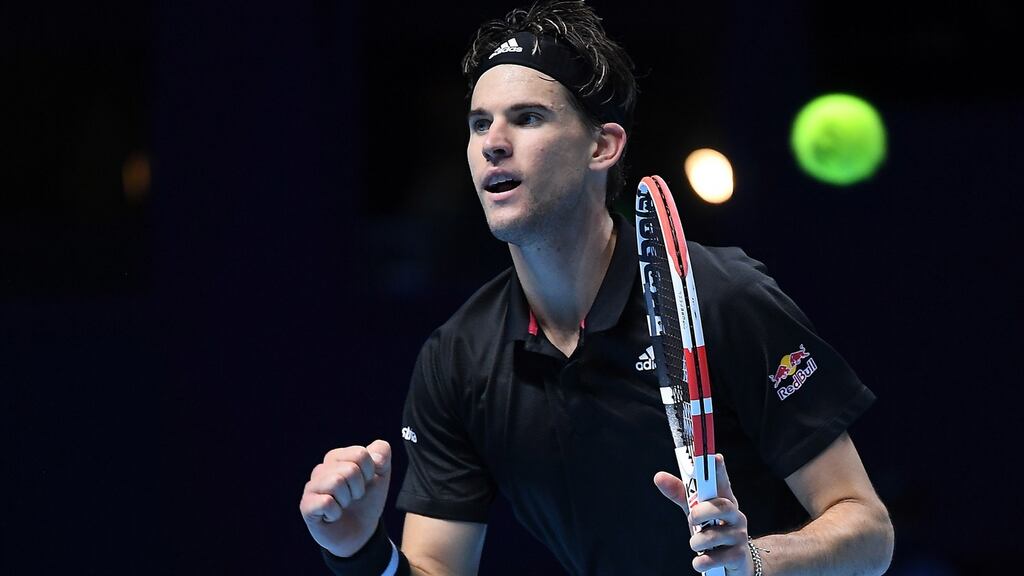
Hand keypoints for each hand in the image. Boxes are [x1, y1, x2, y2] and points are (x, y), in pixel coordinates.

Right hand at [299, 439, 391, 556]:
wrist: (361, 532)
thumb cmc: (367, 500)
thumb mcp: (381, 474)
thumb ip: (383, 453)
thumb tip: (376, 459)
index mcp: (337, 457)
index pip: (359, 454)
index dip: (370, 472)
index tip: (365, 482)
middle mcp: (321, 469)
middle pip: (350, 469)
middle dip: (359, 488)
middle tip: (354, 497)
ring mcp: (312, 487)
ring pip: (336, 482)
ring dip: (347, 499)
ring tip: (343, 505)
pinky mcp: (306, 506)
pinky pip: (326, 502)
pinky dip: (336, 512)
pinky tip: (333, 515)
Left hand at [654, 454, 753, 574]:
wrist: (736, 561)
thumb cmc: (712, 530)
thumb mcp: (695, 512)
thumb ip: (680, 495)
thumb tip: (659, 476)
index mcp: (724, 500)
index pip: (723, 482)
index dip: (719, 471)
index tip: (716, 457)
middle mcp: (735, 515)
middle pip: (723, 506)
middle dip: (704, 511)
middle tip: (691, 517)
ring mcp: (738, 535)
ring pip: (716, 534)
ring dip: (698, 540)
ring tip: (695, 543)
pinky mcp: (738, 556)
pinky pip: (718, 557)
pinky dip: (703, 560)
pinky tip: (698, 561)